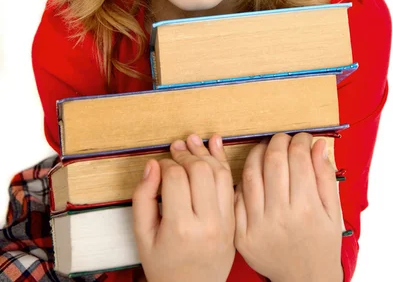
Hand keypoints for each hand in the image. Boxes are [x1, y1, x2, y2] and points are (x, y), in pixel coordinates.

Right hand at [132, 133, 234, 281]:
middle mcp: (207, 223)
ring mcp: (225, 222)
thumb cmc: (164, 266)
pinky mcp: (234, 221)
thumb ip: (143, 197)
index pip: (176, 178)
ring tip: (192, 142)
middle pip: (200, 171)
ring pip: (220, 173)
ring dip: (206, 153)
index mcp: (181, 228)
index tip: (161, 165)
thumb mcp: (142, 236)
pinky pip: (231, 184)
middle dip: (186, 154)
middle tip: (176, 148)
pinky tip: (215, 146)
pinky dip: (224, 162)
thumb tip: (154, 165)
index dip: (166, 164)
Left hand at [234, 132, 342, 281]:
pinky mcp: (241, 235)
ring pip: (251, 174)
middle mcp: (280, 217)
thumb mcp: (334, 212)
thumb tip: (317, 144)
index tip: (302, 138)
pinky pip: (237, 197)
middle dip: (278, 141)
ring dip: (257, 153)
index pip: (298, 159)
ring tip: (265, 148)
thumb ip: (325, 176)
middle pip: (273, 161)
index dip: (300, 141)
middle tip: (283, 138)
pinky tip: (253, 172)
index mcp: (307, 209)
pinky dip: (243, 179)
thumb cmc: (322, 244)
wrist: (305, 280)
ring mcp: (258, 226)